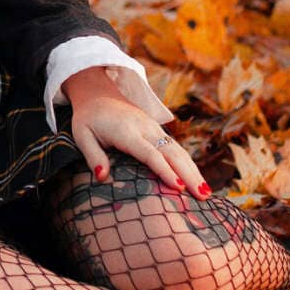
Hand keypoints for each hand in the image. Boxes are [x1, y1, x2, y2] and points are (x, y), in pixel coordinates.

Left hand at [63, 66, 209, 197]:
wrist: (98, 93)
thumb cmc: (88, 119)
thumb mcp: (81, 136)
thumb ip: (93, 156)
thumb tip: (102, 178)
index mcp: (126, 131)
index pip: (149, 153)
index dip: (165, 170)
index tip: (178, 188)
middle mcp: (145, 128)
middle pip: (171, 152)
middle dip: (189, 174)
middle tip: (203, 196)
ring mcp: (153, 128)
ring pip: (178, 150)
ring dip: (193, 170)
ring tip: (207, 193)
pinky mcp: (157, 130)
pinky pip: (175, 148)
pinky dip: (188, 164)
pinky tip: (197, 180)